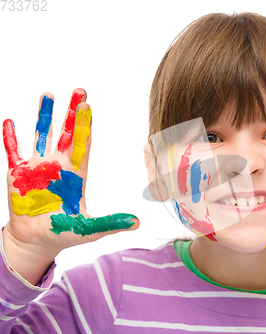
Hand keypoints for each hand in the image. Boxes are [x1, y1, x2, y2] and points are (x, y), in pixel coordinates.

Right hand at [3, 89, 138, 283]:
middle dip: (72, 113)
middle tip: (79, 91)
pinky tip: (10, 121)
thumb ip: (111, 223)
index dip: (86, 126)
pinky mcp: (17, 175)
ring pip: (42, 135)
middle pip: (67, 133)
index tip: (89, 106)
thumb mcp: (90, 229)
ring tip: (48, 94)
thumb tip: (137, 223)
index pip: (84, 144)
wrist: (36, 241)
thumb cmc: (64, 234)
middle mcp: (59, 166)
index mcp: (77, 175)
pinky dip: (11, 138)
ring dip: (44, 116)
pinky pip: (13, 152)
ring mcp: (38, 168)